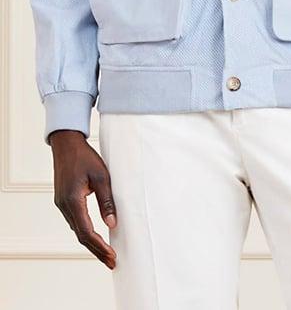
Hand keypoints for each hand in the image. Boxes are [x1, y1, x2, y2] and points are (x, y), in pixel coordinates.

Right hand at [49, 130, 116, 268]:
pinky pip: (75, 221)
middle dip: (97, 250)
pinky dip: (86, 231)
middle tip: (112, 262)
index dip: (99, 246)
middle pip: (81, 235)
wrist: (66, 144)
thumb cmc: (84, 157)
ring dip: (91, 242)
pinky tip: (95, 236)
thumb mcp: (101, 177)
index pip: (87, 231)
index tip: (112, 256)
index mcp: (72, 201)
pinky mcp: (63, 200)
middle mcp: (64, 206)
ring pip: (77, 230)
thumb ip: (107, 201)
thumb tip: (113, 223)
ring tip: (106, 253)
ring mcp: (62, 204)